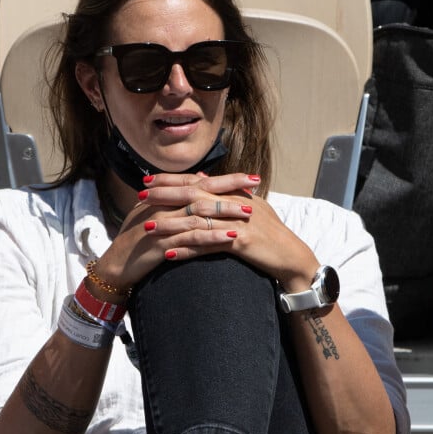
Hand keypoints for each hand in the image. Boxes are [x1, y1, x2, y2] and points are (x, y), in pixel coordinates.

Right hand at [93, 172, 258, 290]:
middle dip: (230, 187)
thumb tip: (200, 182)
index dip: (225, 178)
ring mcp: (162, 224)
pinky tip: (231, 237)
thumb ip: (176, 200)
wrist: (115, 266)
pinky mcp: (162, 243)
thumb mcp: (155, 216)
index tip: (250, 176)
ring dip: (225, 212)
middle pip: (202, 191)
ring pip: (199, 213)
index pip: (199, 182)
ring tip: (249, 213)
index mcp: (164, 197)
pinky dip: (212, 237)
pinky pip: (191, 238)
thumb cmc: (136, 242)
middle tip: (256, 185)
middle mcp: (163, 206)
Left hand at [132, 172, 318, 290]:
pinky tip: (169, 255)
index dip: (172, 180)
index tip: (149, 180)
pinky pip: (208, 247)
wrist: (291, 256)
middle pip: (194, 196)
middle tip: (140, 196)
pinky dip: (188, 251)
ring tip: (148, 227)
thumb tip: (202, 177)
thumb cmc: (270, 234)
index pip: (198, 182)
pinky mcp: (241, 242)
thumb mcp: (250, 207)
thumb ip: (225, 193)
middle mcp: (234, 204)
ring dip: (171, 224)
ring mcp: (237, 222)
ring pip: (198, 221)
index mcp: (234, 194)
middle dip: (165, 195)